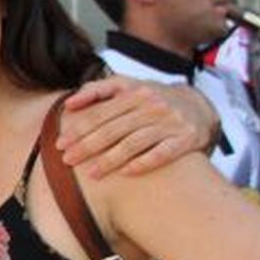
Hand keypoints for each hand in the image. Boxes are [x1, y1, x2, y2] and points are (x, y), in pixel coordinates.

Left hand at [57, 77, 212, 177]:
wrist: (199, 107)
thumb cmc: (152, 99)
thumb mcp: (128, 86)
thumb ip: (98, 90)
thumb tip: (69, 103)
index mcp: (135, 92)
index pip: (101, 112)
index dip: (79, 129)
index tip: (60, 144)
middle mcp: (152, 105)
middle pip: (114, 128)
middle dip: (88, 146)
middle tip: (68, 160)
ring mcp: (170, 122)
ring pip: (135, 142)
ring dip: (110, 159)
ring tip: (91, 173)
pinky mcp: (187, 139)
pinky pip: (163, 153)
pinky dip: (144, 162)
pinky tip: (126, 173)